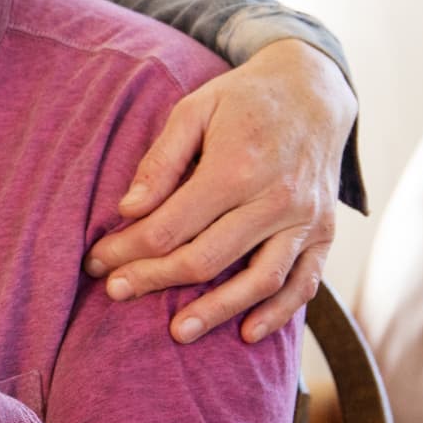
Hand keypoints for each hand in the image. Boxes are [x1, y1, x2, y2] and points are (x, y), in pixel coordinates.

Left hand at [83, 39, 353, 344]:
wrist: (314, 90)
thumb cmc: (243, 100)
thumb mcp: (194, 109)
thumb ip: (161, 160)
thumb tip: (129, 210)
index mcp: (236, 166)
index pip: (171, 225)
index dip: (129, 250)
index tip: (98, 263)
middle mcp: (276, 198)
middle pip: (208, 257)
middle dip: (155, 279)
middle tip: (116, 294)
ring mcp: (305, 219)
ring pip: (259, 280)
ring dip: (216, 310)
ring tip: (177, 332)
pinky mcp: (324, 233)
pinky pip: (304, 283)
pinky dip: (278, 314)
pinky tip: (246, 332)